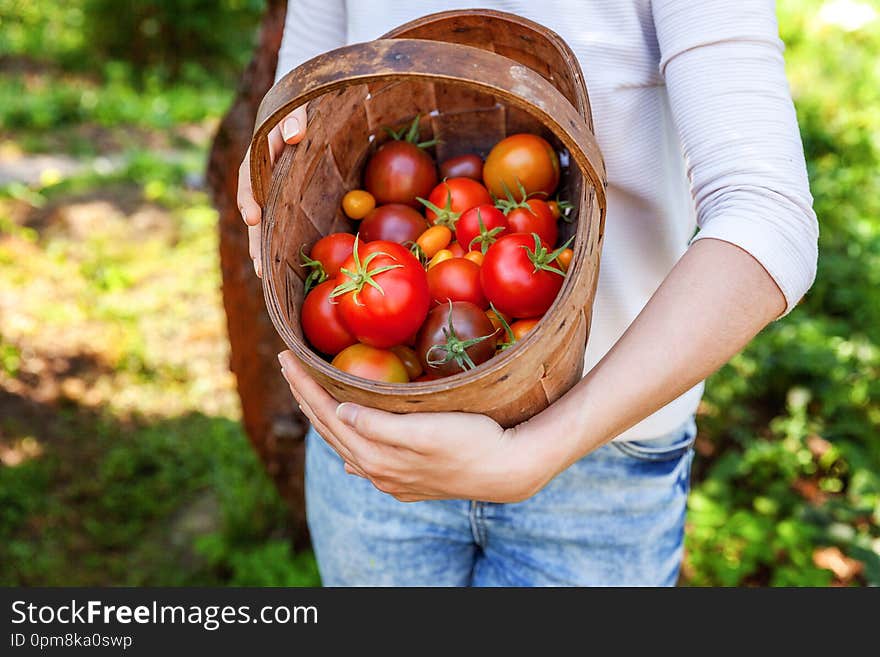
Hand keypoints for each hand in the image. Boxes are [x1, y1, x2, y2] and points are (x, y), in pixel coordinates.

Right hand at [237, 105, 307, 277]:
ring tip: (264, 273)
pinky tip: (278, 263)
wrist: (298, 108)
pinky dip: (275, 240)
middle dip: (255, 239)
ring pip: (262, 222)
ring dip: (261, 247)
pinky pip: (277, 221)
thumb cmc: (297, 106)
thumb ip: (294, 117)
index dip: (249, 200)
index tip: (253, 218)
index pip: (248, 180)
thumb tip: (295, 135)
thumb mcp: (295, 106)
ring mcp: (270, 189)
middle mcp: (259, 177)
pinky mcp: (282, 198)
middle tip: (260, 265)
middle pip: (253, 210)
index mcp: (257, 155)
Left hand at [278, 350, 559, 502]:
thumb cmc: (472, 441)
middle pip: (329, 429)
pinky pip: (364, 460)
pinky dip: (349, 443)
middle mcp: (376, 470)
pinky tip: (348, 446)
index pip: (327, 413)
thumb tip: (340, 412)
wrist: (508, 470)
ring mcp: (391, 478)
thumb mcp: (426, 430)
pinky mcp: (408, 480)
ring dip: (324, 418)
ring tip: (310, 396)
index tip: (286, 356)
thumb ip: (379, 425)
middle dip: (306, 397)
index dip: (305, 385)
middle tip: (288, 366)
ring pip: (345, 445)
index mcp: (375, 454)